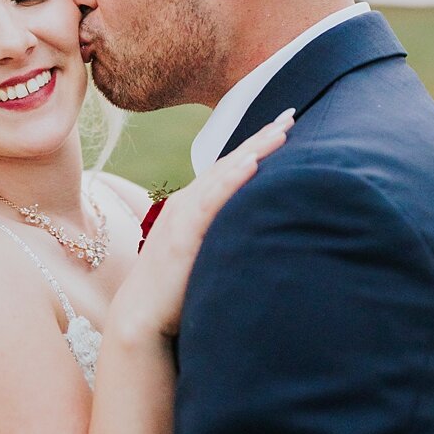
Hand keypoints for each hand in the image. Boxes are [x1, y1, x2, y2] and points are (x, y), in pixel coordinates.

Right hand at [113, 110, 295, 340]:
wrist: (141, 318)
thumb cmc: (177, 292)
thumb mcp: (207, 255)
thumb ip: (225, 237)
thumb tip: (261, 234)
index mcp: (194, 206)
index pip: (231, 169)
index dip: (258, 146)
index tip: (285, 126)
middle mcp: (187, 203)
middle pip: (231, 163)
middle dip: (262, 138)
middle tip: (291, 115)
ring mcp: (183, 216)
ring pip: (223, 175)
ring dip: (253, 151)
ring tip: (280, 132)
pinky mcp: (183, 234)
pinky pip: (211, 202)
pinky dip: (232, 180)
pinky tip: (253, 164)